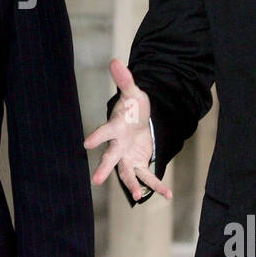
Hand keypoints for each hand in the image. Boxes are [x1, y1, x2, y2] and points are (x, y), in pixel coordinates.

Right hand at [83, 58, 170, 200]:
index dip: (96, 137)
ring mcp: (127, 157)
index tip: (86, 144)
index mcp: (115, 128)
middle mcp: (118, 146)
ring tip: (136, 195)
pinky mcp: (139, 163)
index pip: (104, 132)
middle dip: (104, 169)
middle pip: (110, 158)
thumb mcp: (132, 92)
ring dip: (131, 184)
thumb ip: (124, 80)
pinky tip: (168, 195)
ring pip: (126, 173)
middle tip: (96, 180)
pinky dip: (157, 186)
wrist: (137, 121)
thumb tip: (115, 61)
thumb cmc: (132, 107)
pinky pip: (147, 177)